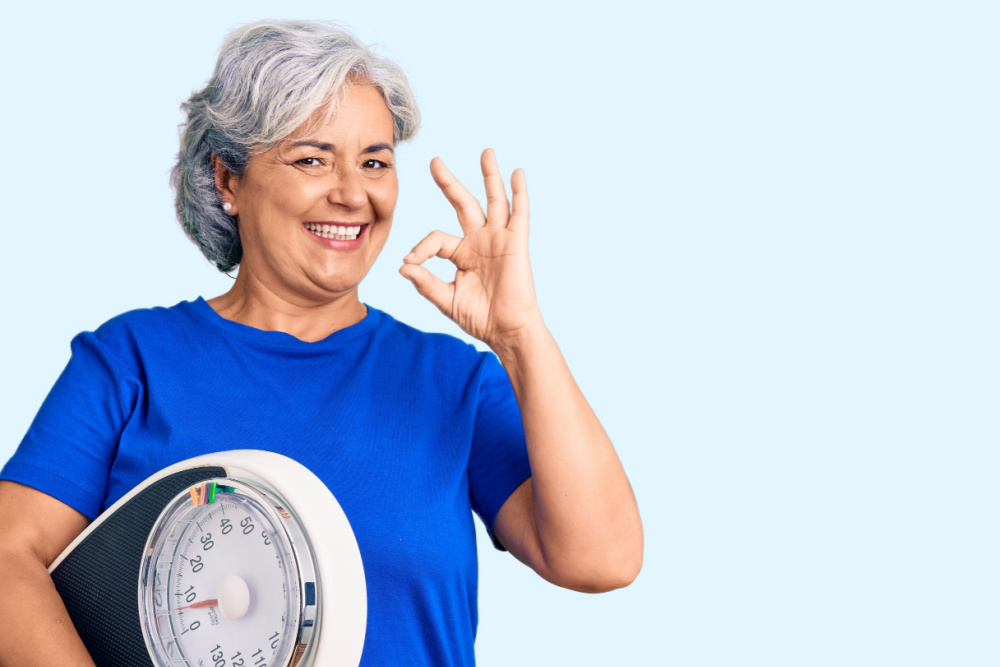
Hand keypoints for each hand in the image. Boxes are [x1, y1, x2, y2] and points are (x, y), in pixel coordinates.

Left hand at [400, 149, 544, 350]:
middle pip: (463, 203)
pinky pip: (519, 213)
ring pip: (493, 200)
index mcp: (462, 254)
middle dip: (448, 182)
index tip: (411, 261)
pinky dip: (519, 193)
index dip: (421, 247)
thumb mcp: (446, 300)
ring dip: (489, 176)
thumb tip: (403, 266)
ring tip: (486, 152)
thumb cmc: (480, 318)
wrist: (506, 331)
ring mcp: (499, 239)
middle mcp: (479, 241)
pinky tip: (516, 173)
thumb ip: (426, 283)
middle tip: (434, 161)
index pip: (436, 239)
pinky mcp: (516, 243)